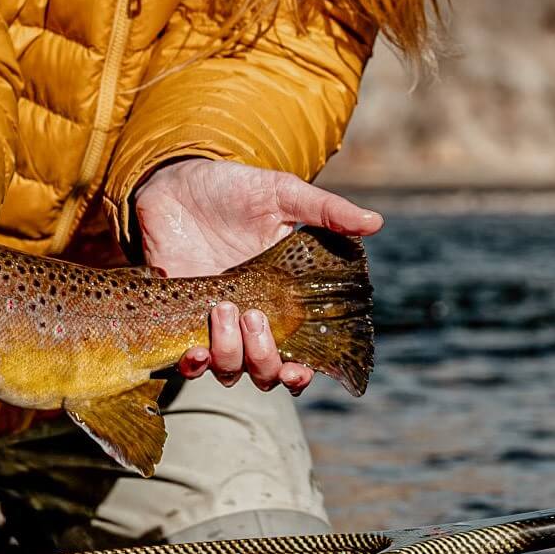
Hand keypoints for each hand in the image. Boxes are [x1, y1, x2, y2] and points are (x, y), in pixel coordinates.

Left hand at [135, 158, 382, 392]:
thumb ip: (326, 212)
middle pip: (265, 371)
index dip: (301, 373)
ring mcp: (214, 323)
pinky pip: (188, 361)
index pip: (298, 353)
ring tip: (225, 308)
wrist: (178, 180)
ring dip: (229, 352)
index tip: (299, 370)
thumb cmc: (234, 189)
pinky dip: (193, 364)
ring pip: (229, 369)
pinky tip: (195, 350)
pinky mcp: (179, 319)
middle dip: (265, 358)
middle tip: (255, 315)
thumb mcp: (282, 195)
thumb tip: (376, 222)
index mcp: (283, 299)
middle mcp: (252, 319)